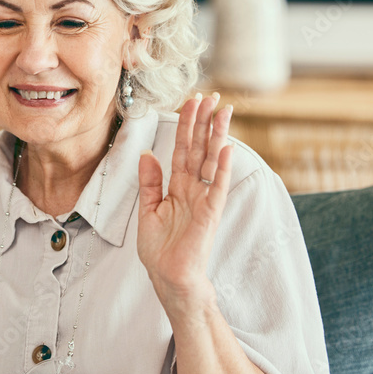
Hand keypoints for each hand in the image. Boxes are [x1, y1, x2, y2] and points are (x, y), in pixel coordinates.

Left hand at [137, 93, 232, 306]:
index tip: (191, 102)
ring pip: (212, 160)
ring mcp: (204, 199)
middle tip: (210, 96)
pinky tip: (226, 147)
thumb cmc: (161, 250)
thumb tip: (147, 153)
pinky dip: (222, 167)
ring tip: (223, 110)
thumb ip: (149, 182)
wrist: (169, 278)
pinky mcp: (210, 213)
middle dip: (204, 121)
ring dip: (217, 135)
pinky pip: (218, 186)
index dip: (186, 125)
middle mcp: (193, 188)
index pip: (183, 149)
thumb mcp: (148, 210)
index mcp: (177, 186)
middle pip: (199, 148)